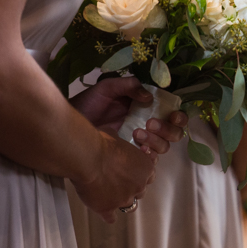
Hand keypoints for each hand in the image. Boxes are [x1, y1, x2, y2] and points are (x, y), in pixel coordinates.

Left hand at [71, 76, 187, 155]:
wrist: (68, 125)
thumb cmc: (88, 104)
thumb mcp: (108, 88)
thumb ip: (128, 86)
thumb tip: (150, 96)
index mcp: (147, 108)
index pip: (172, 114)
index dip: (178, 117)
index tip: (172, 115)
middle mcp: (148, 125)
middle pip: (174, 133)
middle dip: (167, 130)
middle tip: (149, 124)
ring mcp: (140, 142)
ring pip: (164, 147)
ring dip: (156, 141)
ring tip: (136, 134)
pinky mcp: (130, 156)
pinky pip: (149, 161)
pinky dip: (148, 156)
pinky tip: (136, 149)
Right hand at [71, 131, 155, 223]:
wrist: (87, 157)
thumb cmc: (102, 143)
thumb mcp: (117, 138)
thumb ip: (121, 144)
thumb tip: (115, 140)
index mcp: (145, 168)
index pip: (149, 176)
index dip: (140, 175)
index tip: (132, 173)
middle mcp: (138, 186)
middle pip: (140, 192)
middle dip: (131, 188)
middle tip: (120, 184)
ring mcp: (124, 199)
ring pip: (129, 206)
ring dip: (122, 201)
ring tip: (112, 198)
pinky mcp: (108, 209)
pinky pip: (111, 218)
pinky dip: (108, 215)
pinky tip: (103, 211)